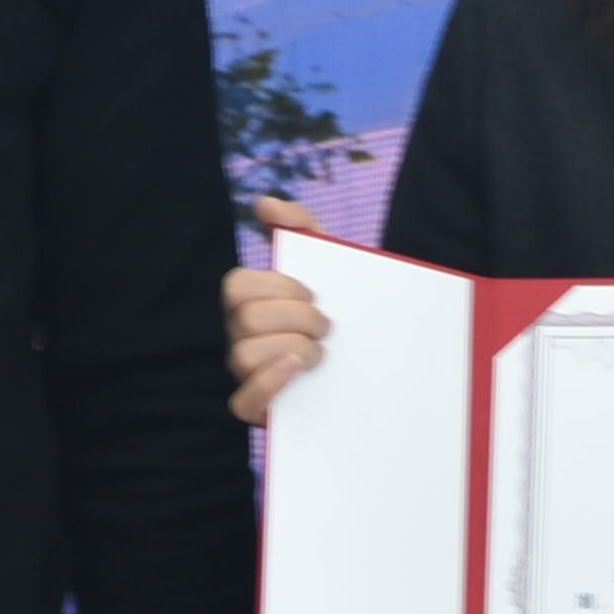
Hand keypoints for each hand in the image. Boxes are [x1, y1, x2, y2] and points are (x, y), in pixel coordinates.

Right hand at [225, 198, 330, 425]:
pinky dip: (269, 382)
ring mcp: (246, 375)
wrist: (376, 362)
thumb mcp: (330, 263)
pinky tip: (297, 367)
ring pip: (243, 356)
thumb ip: (302, 226)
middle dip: (295, 317)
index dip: (278, 286)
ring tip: (320, 352)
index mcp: (251, 303)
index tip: (314, 293)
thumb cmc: (342, 308)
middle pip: (244, 319)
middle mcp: (241, 338)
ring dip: (292, 348)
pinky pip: (243, 402)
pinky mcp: (257, 411)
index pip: (236, 285)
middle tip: (326, 326)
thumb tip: (263, 203)